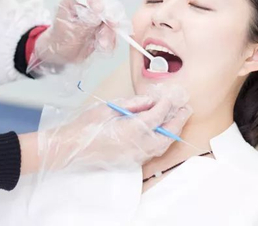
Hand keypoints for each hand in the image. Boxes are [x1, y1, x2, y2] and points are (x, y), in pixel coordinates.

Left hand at [28, 0, 127, 74]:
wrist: (62, 55)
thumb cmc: (60, 41)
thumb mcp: (70, 32)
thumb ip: (85, 22)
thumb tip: (99, 13)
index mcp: (72, 2)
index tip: (99, 10)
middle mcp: (85, 6)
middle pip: (103, 4)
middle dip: (108, 18)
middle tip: (111, 27)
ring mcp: (95, 16)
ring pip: (110, 18)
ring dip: (109, 32)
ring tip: (102, 44)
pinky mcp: (102, 26)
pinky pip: (112, 29)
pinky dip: (111, 39)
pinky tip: (103, 46)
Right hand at [38, 94, 191, 171]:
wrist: (72, 148)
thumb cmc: (86, 126)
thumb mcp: (108, 107)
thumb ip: (132, 104)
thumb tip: (149, 101)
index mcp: (130, 130)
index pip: (156, 116)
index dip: (166, 105)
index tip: (171, 97)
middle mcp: (136, 145)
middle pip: (165, 134)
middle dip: (177, 121)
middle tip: (186, 108)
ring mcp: (134, 155)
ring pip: (162, 146)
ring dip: (172, 133)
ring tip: (179, 119)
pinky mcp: (131, 160)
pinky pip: (153, 152)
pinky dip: (162, 142)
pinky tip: (163, 132)